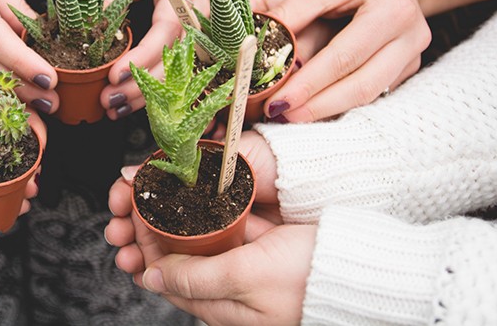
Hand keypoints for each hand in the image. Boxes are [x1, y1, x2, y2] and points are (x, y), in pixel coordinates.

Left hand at [101, 0, 208, 119]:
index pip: (165, 31)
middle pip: (175, 61)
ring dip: (148, 96)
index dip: (142, 57)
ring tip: (114, 108)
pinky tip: (132, 103)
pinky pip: (178, 72)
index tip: (115, 75)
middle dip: (142, 86)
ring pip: (179, 74)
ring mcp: (199, 33)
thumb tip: (96, 23)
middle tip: (108, 99)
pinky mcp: (194, 44)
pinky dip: (156, 90)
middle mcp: (197, 18)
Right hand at [105, 129, 280, 272]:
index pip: (154, 185)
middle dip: (126, 224)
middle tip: (117, 232)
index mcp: (198, 175)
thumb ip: (184, 163)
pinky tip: (145, 271)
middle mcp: (201, 203)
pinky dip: (160, 270)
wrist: (315, 186)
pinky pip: (185, 265)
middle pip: (152, 216)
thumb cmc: (279, 164)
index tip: (118, 199)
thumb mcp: (228, 155)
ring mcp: (210, 229)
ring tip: (126, 254)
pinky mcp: (223, 254)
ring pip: (162, 243)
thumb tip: (135, 170)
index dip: (130, 192)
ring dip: (137, 249)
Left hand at [107, 135, 311, 325]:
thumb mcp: (246, 278)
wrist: (364, 266)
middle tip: (134, 194)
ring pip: (197, 239)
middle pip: (177, 256)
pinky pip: (225, 228)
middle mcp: (228, 289)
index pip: (166, 277)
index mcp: (220, 307)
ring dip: (173, 214)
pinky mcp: (262, 248)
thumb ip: (197, 279)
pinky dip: (207, 210)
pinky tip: (197, 192)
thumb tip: (153, 279)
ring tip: (156, 189)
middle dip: (151, 226)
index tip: (132, 212)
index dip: (145, 244)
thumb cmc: (310, 278)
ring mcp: (245, 267)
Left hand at [259, 0, 430, 121]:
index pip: (344, 57)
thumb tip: (256, 42)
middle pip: (361, 85)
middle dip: (318, 106)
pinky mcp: (407, 70)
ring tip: (290, 116)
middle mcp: (411, 37)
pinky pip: (373, 94)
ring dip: (328, 110)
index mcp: (391, 10)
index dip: (310, 83)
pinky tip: (312, 108)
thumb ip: (292, 10)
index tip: (278, 100)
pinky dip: (341, 104)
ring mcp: (412, 57)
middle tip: (280, 114)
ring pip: (369, 96)